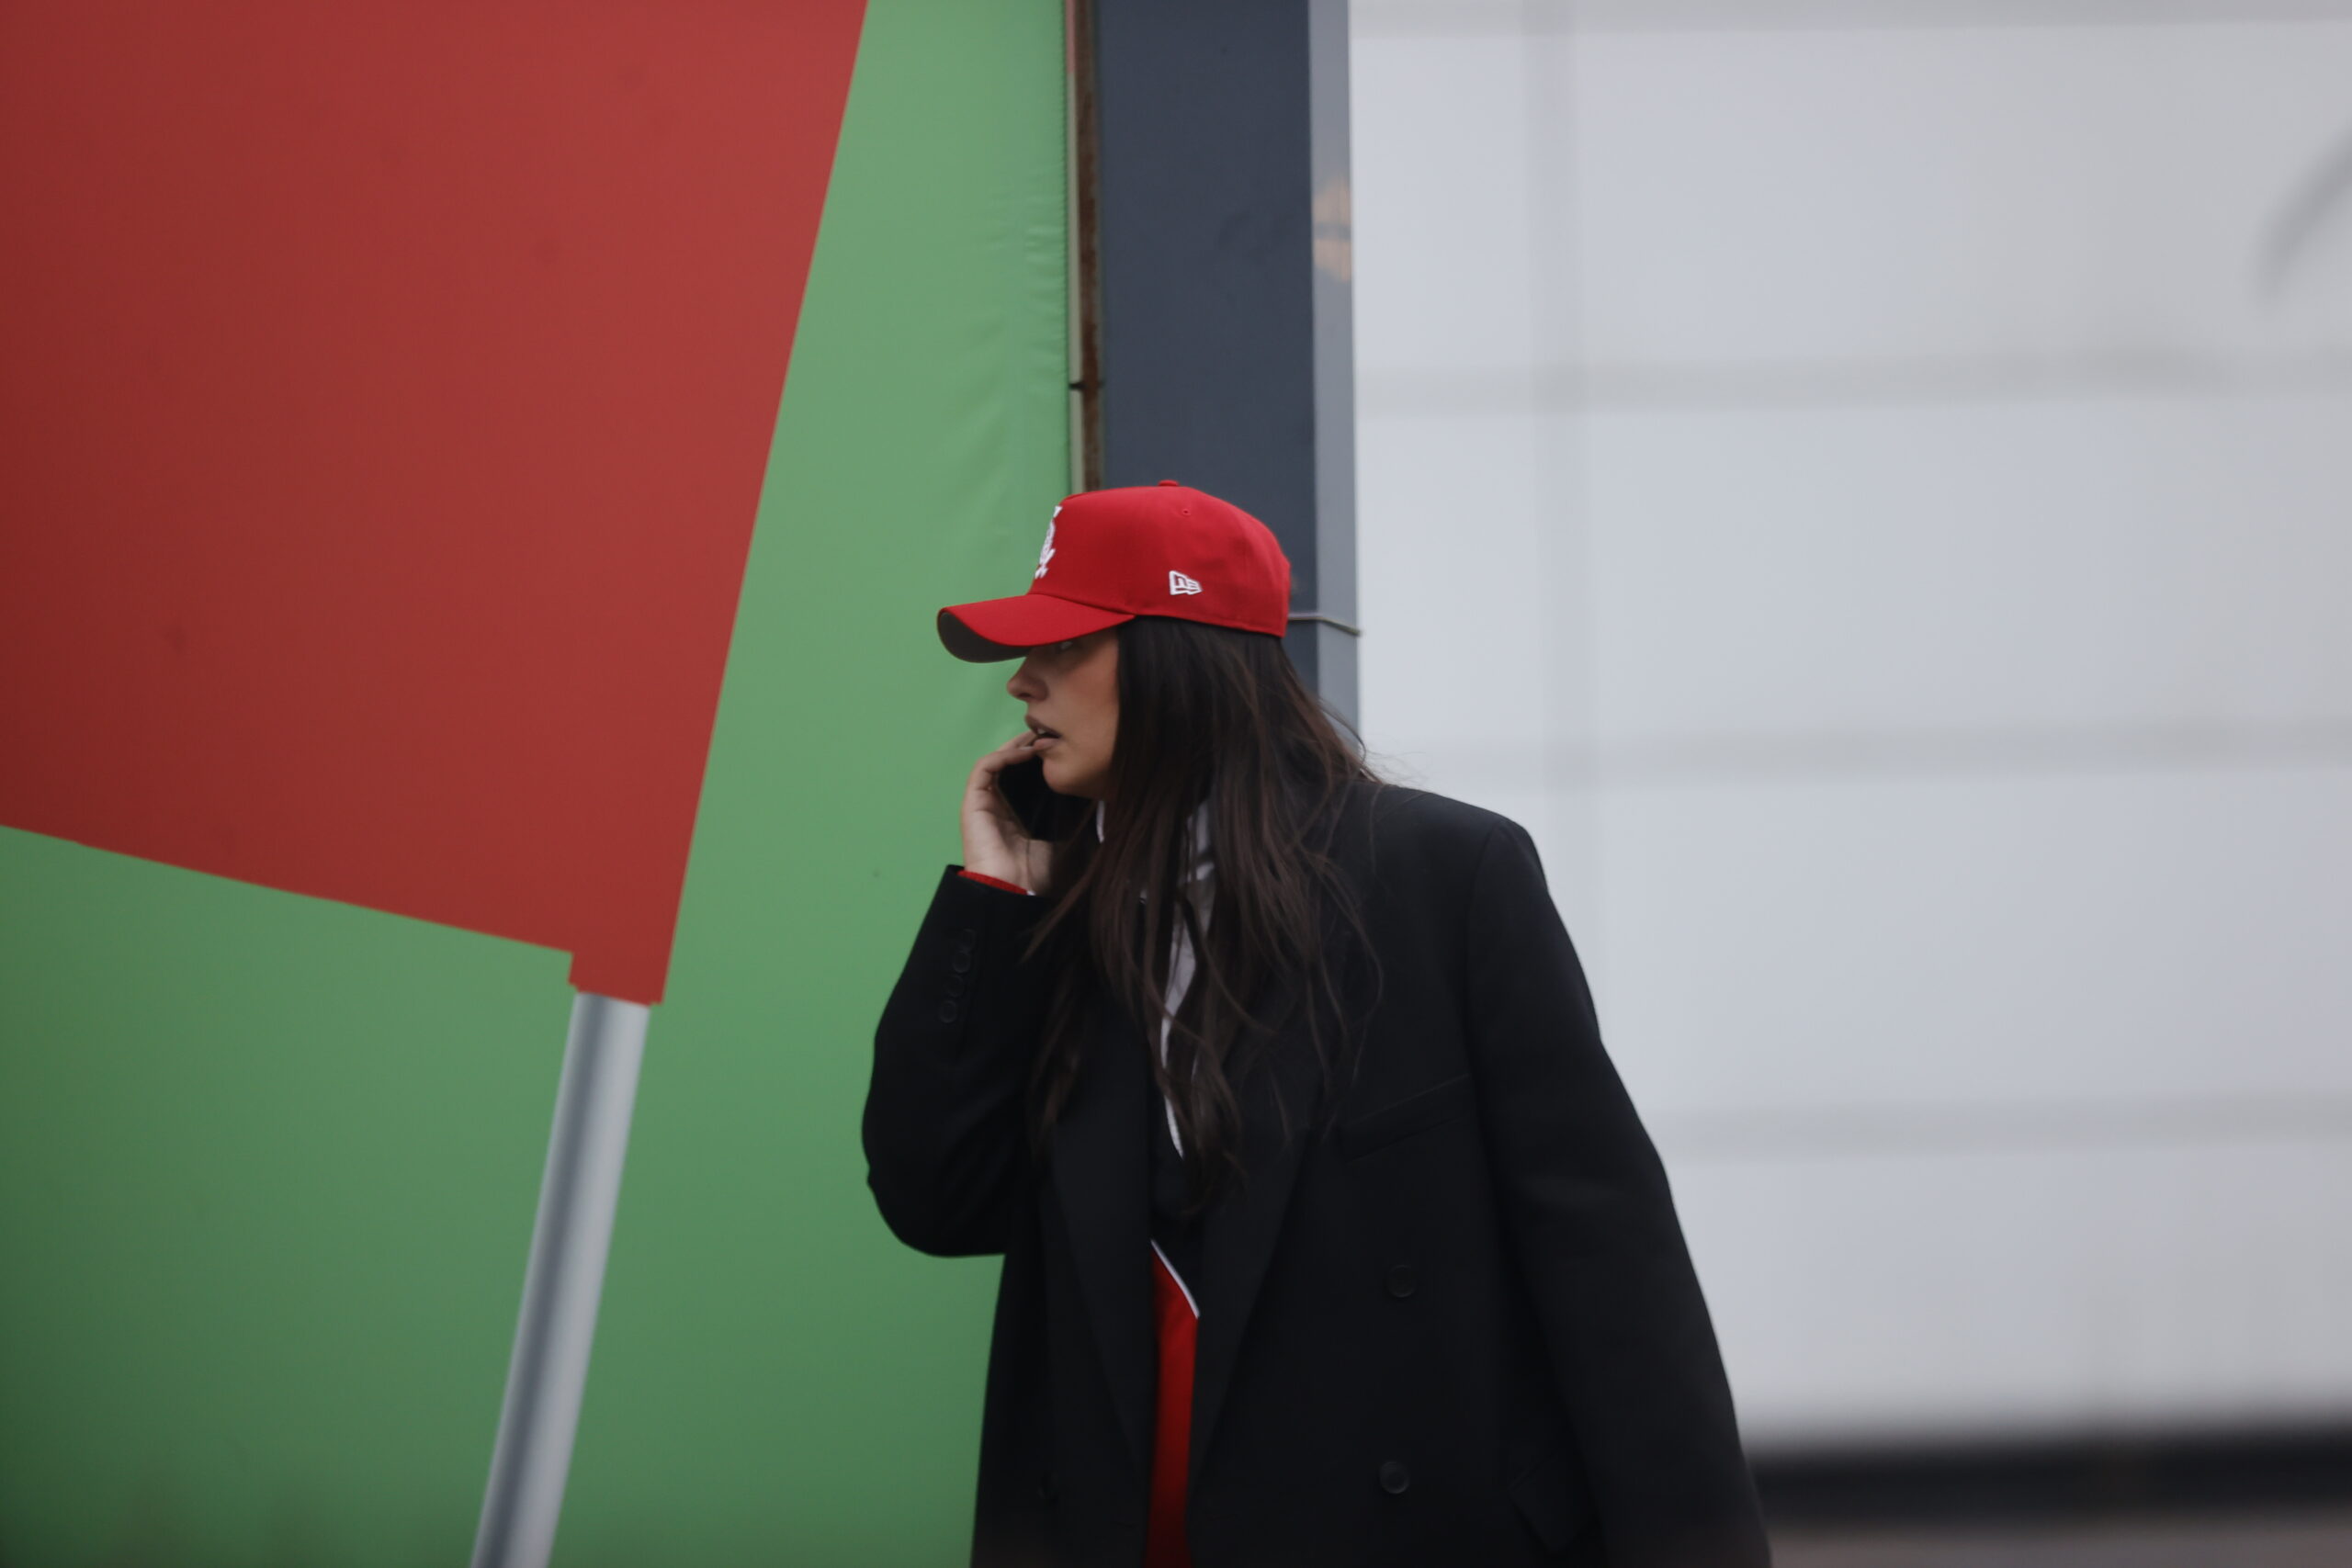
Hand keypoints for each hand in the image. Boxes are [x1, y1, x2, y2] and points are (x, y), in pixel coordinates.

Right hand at [961, 731, 1055, 894]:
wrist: (1014, 890)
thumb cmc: (1035, 872)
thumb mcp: (1058, 838)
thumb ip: (1066, 818)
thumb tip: (1092, 800)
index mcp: (1015, 815)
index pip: (1022, 778)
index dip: (1037, 760)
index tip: (1059, 748)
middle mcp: (997, 806)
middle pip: (1007, 766)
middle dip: (1026, 747)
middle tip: (1049, 735)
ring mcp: (982, 803)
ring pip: (994, 762)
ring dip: (1015, 747)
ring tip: (1038, 738)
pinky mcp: (972, 803)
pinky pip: (984, 768)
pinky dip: (1002, 756)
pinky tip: (1025, 753)